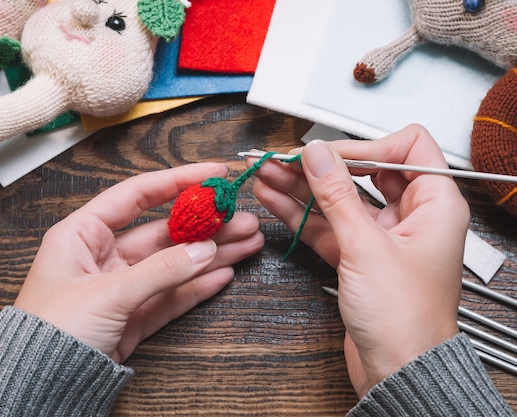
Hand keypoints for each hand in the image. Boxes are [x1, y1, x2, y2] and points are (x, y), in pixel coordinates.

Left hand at [14, 163, 263, 362]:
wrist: (36, 389)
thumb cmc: (52, 331)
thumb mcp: (106, 294)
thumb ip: (159, 271)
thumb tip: (205, 250)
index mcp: (81, 234)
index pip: (136, 194)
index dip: (177, 181)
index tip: (215, 173)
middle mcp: (102, 255)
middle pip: (164, 230)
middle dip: (206, 224)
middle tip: (242, 217)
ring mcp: (120, 287)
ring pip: (174, 263)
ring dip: (211, 253)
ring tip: (249, 242)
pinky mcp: (132, 316)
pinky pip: (171, 295)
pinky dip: (197, 286)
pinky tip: (225, 273)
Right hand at [251, 125, 468, 396]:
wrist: (398, 370)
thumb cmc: (406, 319)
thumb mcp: (366, 246)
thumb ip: (337, 194)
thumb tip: (319, 154)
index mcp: (435, 205)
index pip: (405, 149)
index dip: (365, 145)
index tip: (327, 153)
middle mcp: (411, 217)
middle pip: (364, 173)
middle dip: (322, 166)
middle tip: (286, 159)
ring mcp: (382, 237)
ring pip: (340, 200)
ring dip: (303, 188)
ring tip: (269, 175)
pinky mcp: (359, 258)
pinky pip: (328, 226)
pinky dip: (302, 214)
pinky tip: (276, 200)